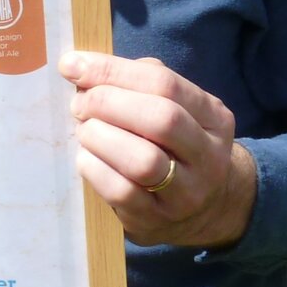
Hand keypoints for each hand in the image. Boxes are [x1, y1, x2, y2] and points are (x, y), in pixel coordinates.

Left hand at [59, 51, 256, 247]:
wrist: (202, 209)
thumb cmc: (173, 145)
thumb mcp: (174, 108)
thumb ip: (138, 82)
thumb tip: (82, 67)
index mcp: (214, 117)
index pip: (165, 83)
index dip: (113, 71)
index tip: (72, 66)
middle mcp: (208, 155)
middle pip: (161, 119)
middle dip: (108, 103)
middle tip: (79, 103)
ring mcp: (186, 193)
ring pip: (144, 161)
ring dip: (101, 137)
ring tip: (84, 130)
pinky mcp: (157, 220)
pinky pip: (121, 192)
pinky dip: (94, 168)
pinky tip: (86, 157)